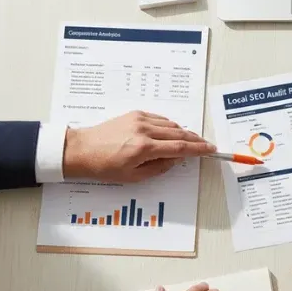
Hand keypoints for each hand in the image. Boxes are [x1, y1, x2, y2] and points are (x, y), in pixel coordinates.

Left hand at [62, 111, 215, 181]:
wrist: (81, 150)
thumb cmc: (104, 167)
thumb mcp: (134, 176)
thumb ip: (160, 167)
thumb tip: (177, 159)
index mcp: (144, 148)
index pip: (180, 148)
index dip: (198, 149)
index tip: (210, 149)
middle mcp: (144, 130)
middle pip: (179, 133)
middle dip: (195, 140)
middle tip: (205, 145)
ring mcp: (140, 119)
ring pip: (171, 124)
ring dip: (182, 133)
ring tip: (187, 142)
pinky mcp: (135, 114)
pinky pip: (160, 119)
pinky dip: (168, 126)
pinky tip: (169, 134)